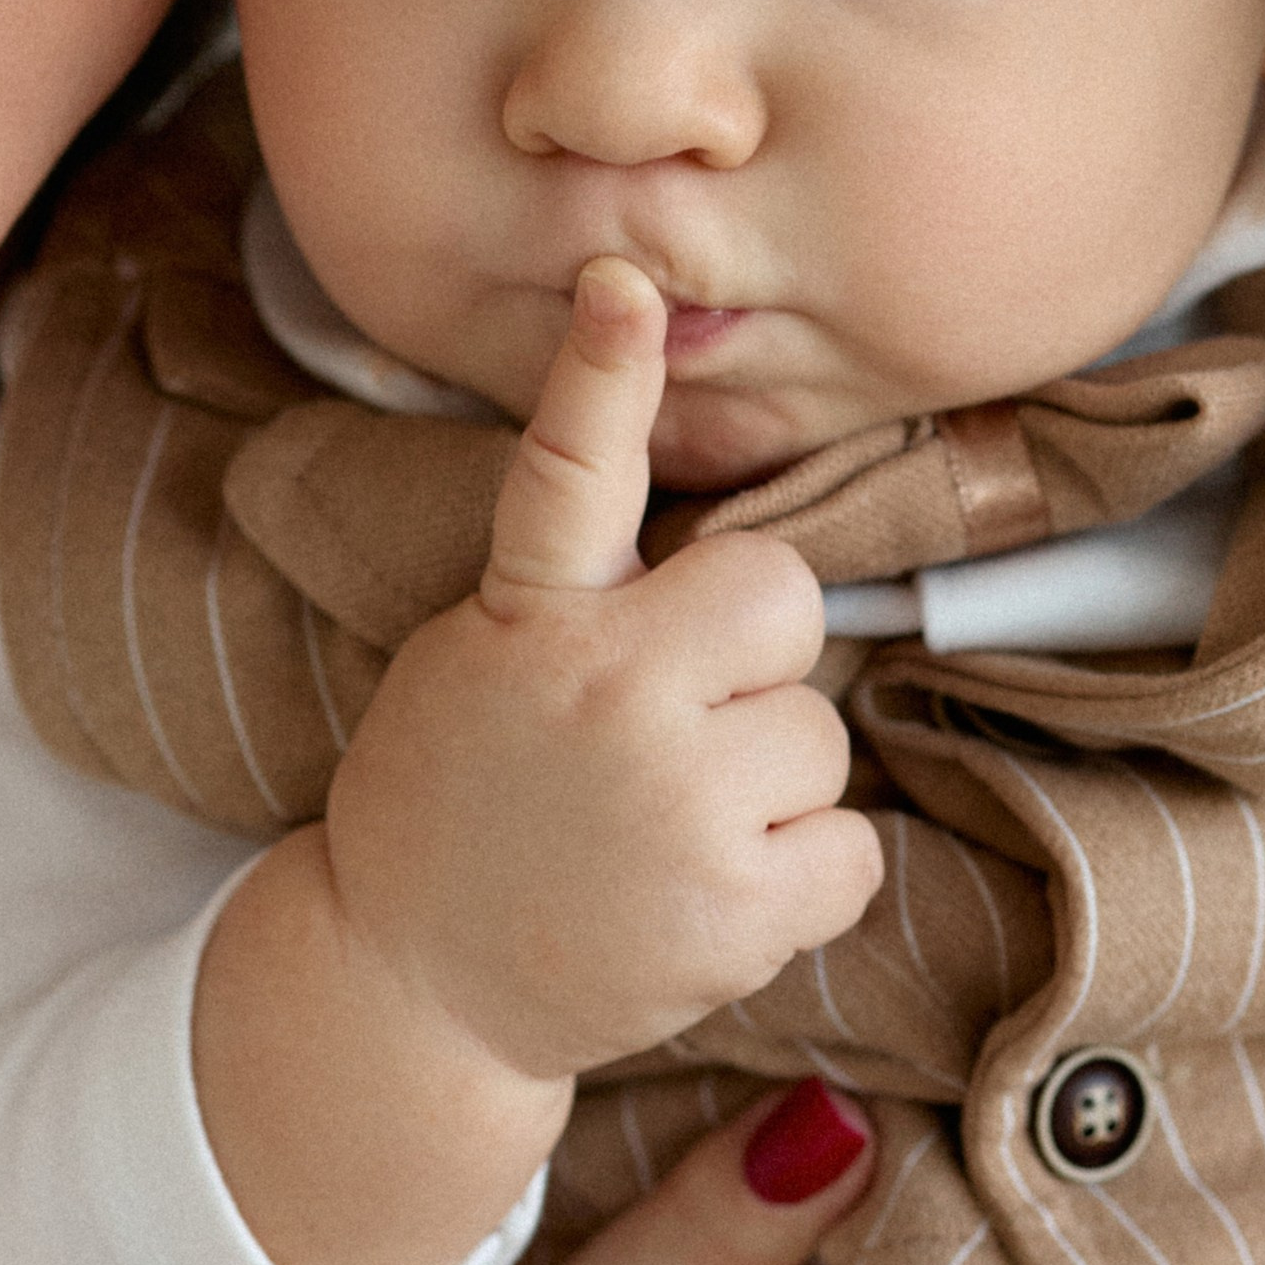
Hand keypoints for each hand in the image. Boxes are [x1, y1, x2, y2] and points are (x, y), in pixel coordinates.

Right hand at [331, 255, 881, 1074]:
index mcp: (534, 619)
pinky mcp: (732, 914)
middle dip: (755, 661)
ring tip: (670, 829)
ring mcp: (677, 807)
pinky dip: (806, 879)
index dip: (600, 368)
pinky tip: (712, 894)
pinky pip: (853, 850)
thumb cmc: (467, 797)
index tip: (624, 280)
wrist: (412, 985)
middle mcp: (609, 697)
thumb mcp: (483, 655)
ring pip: (822, 737)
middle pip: (786, 602)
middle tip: (673, 727)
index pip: (569, 471)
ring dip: (772, 787)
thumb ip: (586, 592)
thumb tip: (719, 539)